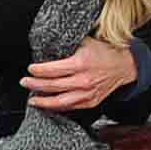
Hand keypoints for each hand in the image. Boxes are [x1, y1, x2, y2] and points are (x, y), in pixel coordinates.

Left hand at [22, 37, 138, 111]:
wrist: (125, 66)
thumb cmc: (105, 52)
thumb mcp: (87, 42)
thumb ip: (68, 46)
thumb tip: (49, 47)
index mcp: (81, 64)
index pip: (52, 69)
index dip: (38, 70)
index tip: (30, 69)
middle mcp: (83, 80)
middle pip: (52, 86)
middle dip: (35, 84)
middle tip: (25, 82)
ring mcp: (86, 94)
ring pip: (59, 101)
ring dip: (42, 100)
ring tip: (32, 98)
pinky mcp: (90, 102)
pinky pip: (69, 107)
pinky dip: (56, 106)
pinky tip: (48, 104)